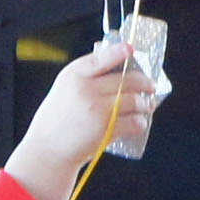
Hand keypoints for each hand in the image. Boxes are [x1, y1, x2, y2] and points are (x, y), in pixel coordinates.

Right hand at [4, 37, 166, 199]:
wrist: (48, 150)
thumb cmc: (58, 118)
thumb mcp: (64, 89)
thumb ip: (86, 76)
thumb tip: (120, 64)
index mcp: (73, 76)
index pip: (101, 58)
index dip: (119, 51)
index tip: (131, 49)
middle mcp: (85, 89)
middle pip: (128, 79)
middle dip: (145, 83)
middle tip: (151, 86)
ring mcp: (97, 109)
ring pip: (135, 100)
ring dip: (146, 104)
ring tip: (147, 106)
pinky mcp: (106, 129)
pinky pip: (134, 122)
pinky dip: (141, 122)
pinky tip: (140, 122)